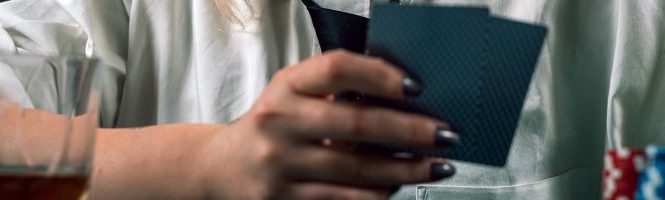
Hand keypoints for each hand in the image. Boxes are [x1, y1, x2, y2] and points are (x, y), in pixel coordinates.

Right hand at [197, 50, 458, 198]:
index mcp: (286, 86)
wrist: (220, 169)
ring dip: (405, 169)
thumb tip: (407, 99)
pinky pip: (344, 198)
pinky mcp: (284, 198)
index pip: (336, 68)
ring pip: (356, 168)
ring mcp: (279, 163)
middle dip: (410, 130)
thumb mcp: (293, 96)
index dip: (379, 74)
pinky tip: (398, 187)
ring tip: (436, 166)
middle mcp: (279, 121)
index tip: (415, 87)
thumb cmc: (274, 126)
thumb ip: (337, 92)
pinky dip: (378, 193)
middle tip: (445, 134)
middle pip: (356, 123)